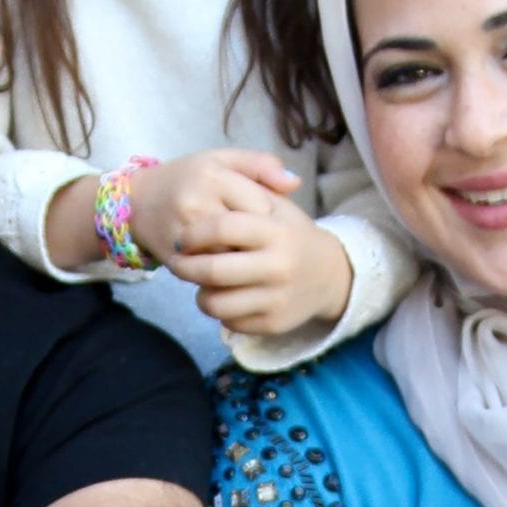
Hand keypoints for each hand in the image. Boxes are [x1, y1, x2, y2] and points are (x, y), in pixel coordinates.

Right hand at [122, 149, 298, 265]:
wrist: (138, 202)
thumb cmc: (189, 177)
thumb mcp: (223, 160)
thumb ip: (261, 165)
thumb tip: (295, 183)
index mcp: (213, 175)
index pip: (260, 205)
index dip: (268, 215)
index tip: (263, 216)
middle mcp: (196, 203)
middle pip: (247, 235)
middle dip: (256, 241)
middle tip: (257, 240)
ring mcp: (183, 234)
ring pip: (231, 258)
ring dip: (242, 259)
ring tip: (243, 252)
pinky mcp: (175, 259)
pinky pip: (212, 273)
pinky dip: (223, 272)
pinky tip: (225, 264)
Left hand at [166, 195, 355, 336]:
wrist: (329, 275)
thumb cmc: (291, 233)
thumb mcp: (277, 204)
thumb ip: (248, 187)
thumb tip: (216, 182)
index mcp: (276, 231)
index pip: (223, 228)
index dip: (194, 234)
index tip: (183, 238)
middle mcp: (279, 266)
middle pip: (213, 270)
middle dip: (184, 267)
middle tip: (177, 262)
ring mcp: (277, 298)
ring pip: (216, 304)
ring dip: (200, 294)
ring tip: (201, 283)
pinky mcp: (274, 323)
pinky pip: (229, 322)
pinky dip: (221, 311)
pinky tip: (226, 296)